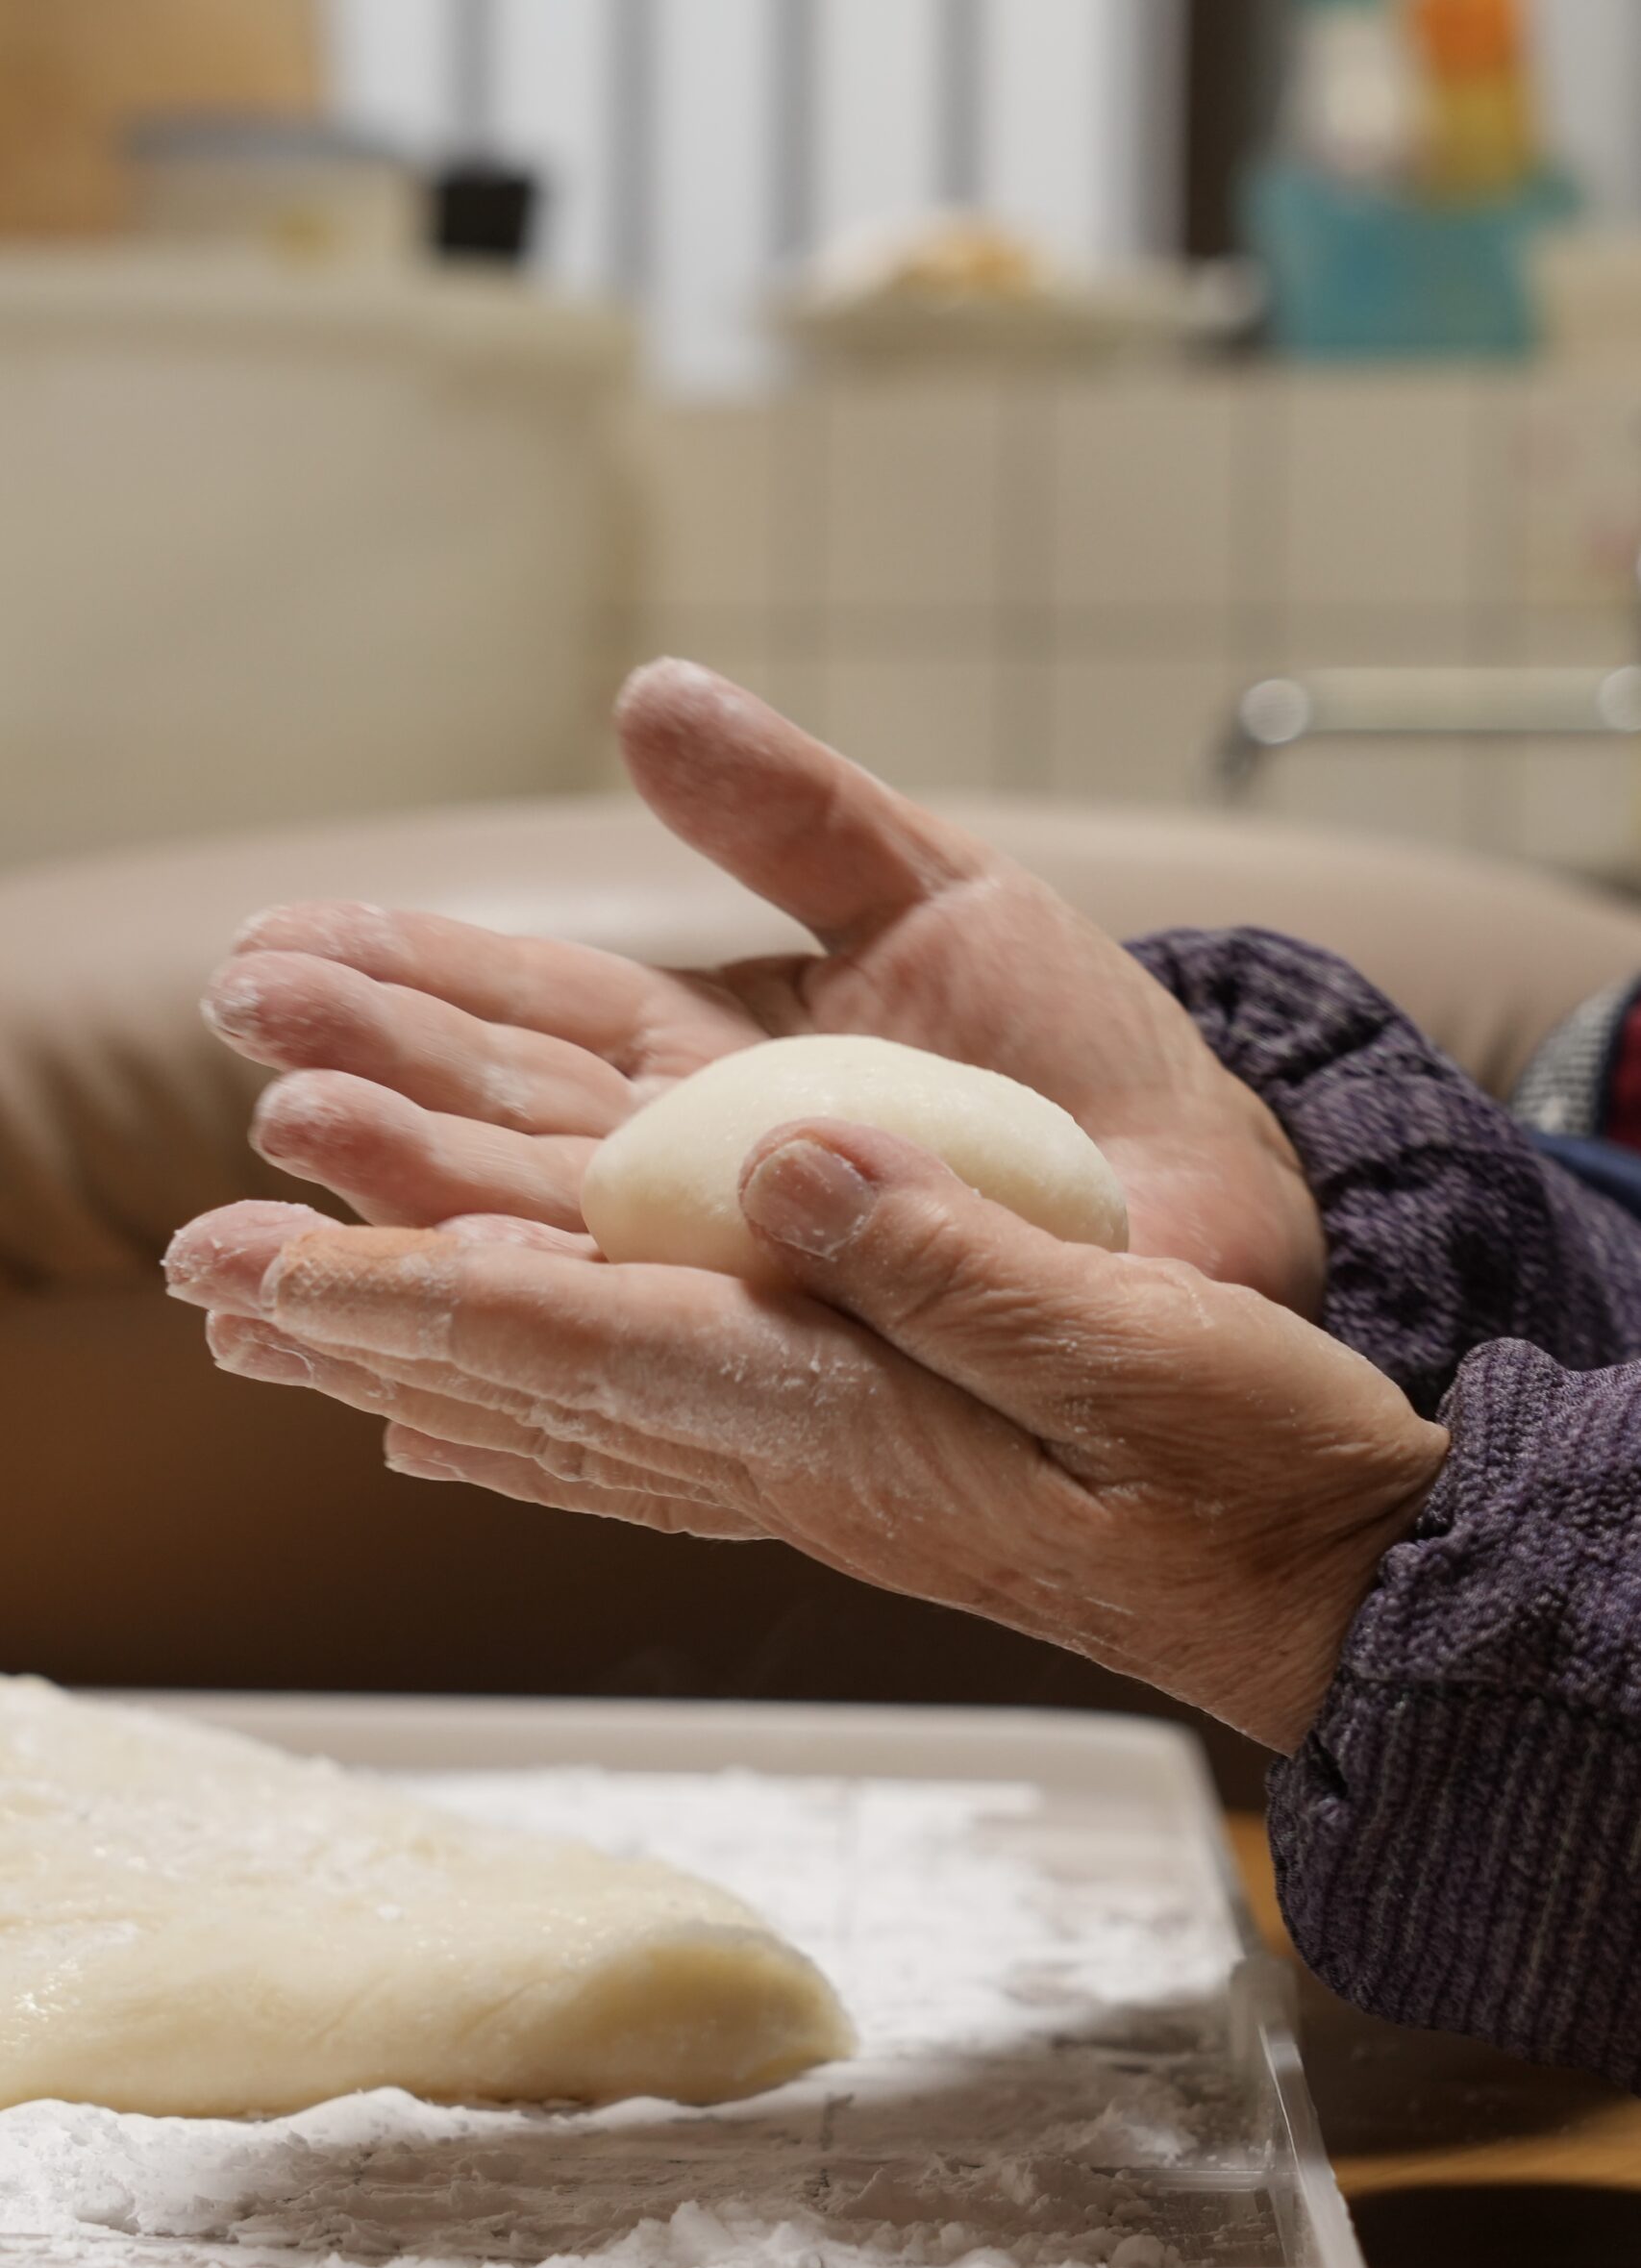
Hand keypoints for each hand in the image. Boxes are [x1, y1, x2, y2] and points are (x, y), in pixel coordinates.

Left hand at [166, 1134, 1444, 1750]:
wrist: (1325, 1586)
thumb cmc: (1258, 1470)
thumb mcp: (1140, 1347)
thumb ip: (955, 1260)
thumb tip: (784, 1158)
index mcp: (855, 1417)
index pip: (594, 1349)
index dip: (425, 1295)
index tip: (275, 1266)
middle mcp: (799, 1455)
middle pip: (536, 1385)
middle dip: (366, 1326)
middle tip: (206, 1282)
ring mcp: (819, 1470)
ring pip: (568, 1411)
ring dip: (417, 1360)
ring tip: (286, 1327)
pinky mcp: (853, 1460)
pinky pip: (644, 1434)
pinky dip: (531, 1410)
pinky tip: (465, 1415)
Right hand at [202, 662, 1324, 1312]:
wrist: (1207, 1215)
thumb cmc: (1077, 1064)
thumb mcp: (941, 899)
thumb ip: (796, 816)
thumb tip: (644, 691)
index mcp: (705, 1066)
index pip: (530, 1014)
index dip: (406, 976)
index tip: (276, 942)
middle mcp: (690, 1186)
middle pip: (504, 1132)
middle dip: (372, 1083)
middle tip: (251, 1034)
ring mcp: (732, 1289)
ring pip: (549, 1255)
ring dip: (415, 1223)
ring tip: (288, 1171)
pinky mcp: (793, 1381)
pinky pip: (648, 1383)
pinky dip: (531, 1382)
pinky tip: (412, 1398)